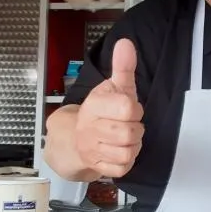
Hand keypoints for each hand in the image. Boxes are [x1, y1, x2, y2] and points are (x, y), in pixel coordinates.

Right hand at [74, 39, 144, 177]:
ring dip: (133, 145)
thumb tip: (126, 43)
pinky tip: (120, 150)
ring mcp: (92, 150)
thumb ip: (122, 66)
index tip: (129, 108)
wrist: (75, 137)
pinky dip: (128, 161)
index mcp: (94, 106)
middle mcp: (89, 129)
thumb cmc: (101, 110)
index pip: (128, 108)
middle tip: (127, 124)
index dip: (135, 108)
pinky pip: (123, 168)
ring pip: (128, 152)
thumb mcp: (113, 86)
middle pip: (130, 133)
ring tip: (125, 137)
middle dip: (135, 128)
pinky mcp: (98, 167)